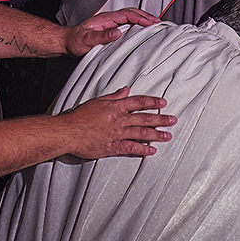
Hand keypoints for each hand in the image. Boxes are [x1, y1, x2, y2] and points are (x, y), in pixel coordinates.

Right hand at [57, 85, 175, 158]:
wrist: (67, 132)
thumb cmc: (79, 116)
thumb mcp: (97, 101)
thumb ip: (114, 96)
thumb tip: (126, 89)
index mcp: (115, 107)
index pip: (138, 102)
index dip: (152, 102)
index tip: (163, 103)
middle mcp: (119, 119)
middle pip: (144, 118)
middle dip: (160, 119)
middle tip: (173, 120)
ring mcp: (117, 133)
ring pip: (141, 133)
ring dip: (156, 135)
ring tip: (168, 136)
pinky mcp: (112, 146)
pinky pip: (131, 148)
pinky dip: (142, 149)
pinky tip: (152, 151)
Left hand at [65, 8, 159, 56]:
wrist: (66, 42)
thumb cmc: (75, 41)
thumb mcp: (87, 40)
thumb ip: (102, 37)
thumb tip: (118, 32)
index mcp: (105, 19)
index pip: (127, 14)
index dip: (140, 18)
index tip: (151, 23)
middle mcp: (109, 19)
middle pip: (131, 13)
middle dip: (145, 16)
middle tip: (158, 22)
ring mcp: (110, 23)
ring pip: (130, 17)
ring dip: (142, 18)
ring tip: (154, 23)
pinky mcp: (110, 28)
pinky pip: (127, 23)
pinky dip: (137, 23)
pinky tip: (142, 28)